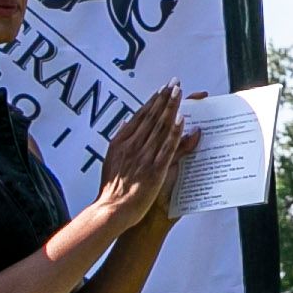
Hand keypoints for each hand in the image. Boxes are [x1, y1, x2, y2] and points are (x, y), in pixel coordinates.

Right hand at [87, 88, 191, 235]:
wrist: (111, 209)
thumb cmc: (112, 188)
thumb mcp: (111, 159)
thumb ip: (120, 140)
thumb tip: (126, 123)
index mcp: (121, 142)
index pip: (140, 116)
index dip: (153, 101)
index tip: (163, 88)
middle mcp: (132, 146)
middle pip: (151, 117)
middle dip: (165, 98)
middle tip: (175, 82)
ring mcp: (143, 157)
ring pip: (159, 128)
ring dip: (170, 109)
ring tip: (179, 92)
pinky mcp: (154, 170)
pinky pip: (167, 147)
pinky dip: (174, 132)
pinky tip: (181, 119)